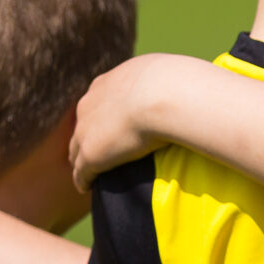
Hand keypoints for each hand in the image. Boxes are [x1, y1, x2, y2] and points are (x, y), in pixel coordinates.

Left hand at [70, 55, 212, 188]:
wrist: (163, 96)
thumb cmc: (174, 84)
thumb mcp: (165, 75)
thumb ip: (165, 83)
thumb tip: (188, 86)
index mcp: (106, 84)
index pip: (97, 103)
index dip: (102, 117)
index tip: (112, 127)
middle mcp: (89, 104)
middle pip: (82, 126)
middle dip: (88, 138)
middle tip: (100, 152)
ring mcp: (86, 130)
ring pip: (76, 150)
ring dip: (81, 161)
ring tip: (90, 174)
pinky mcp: (90, 154)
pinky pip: (81, 172)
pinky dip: (82, 180)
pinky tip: (87, 188)